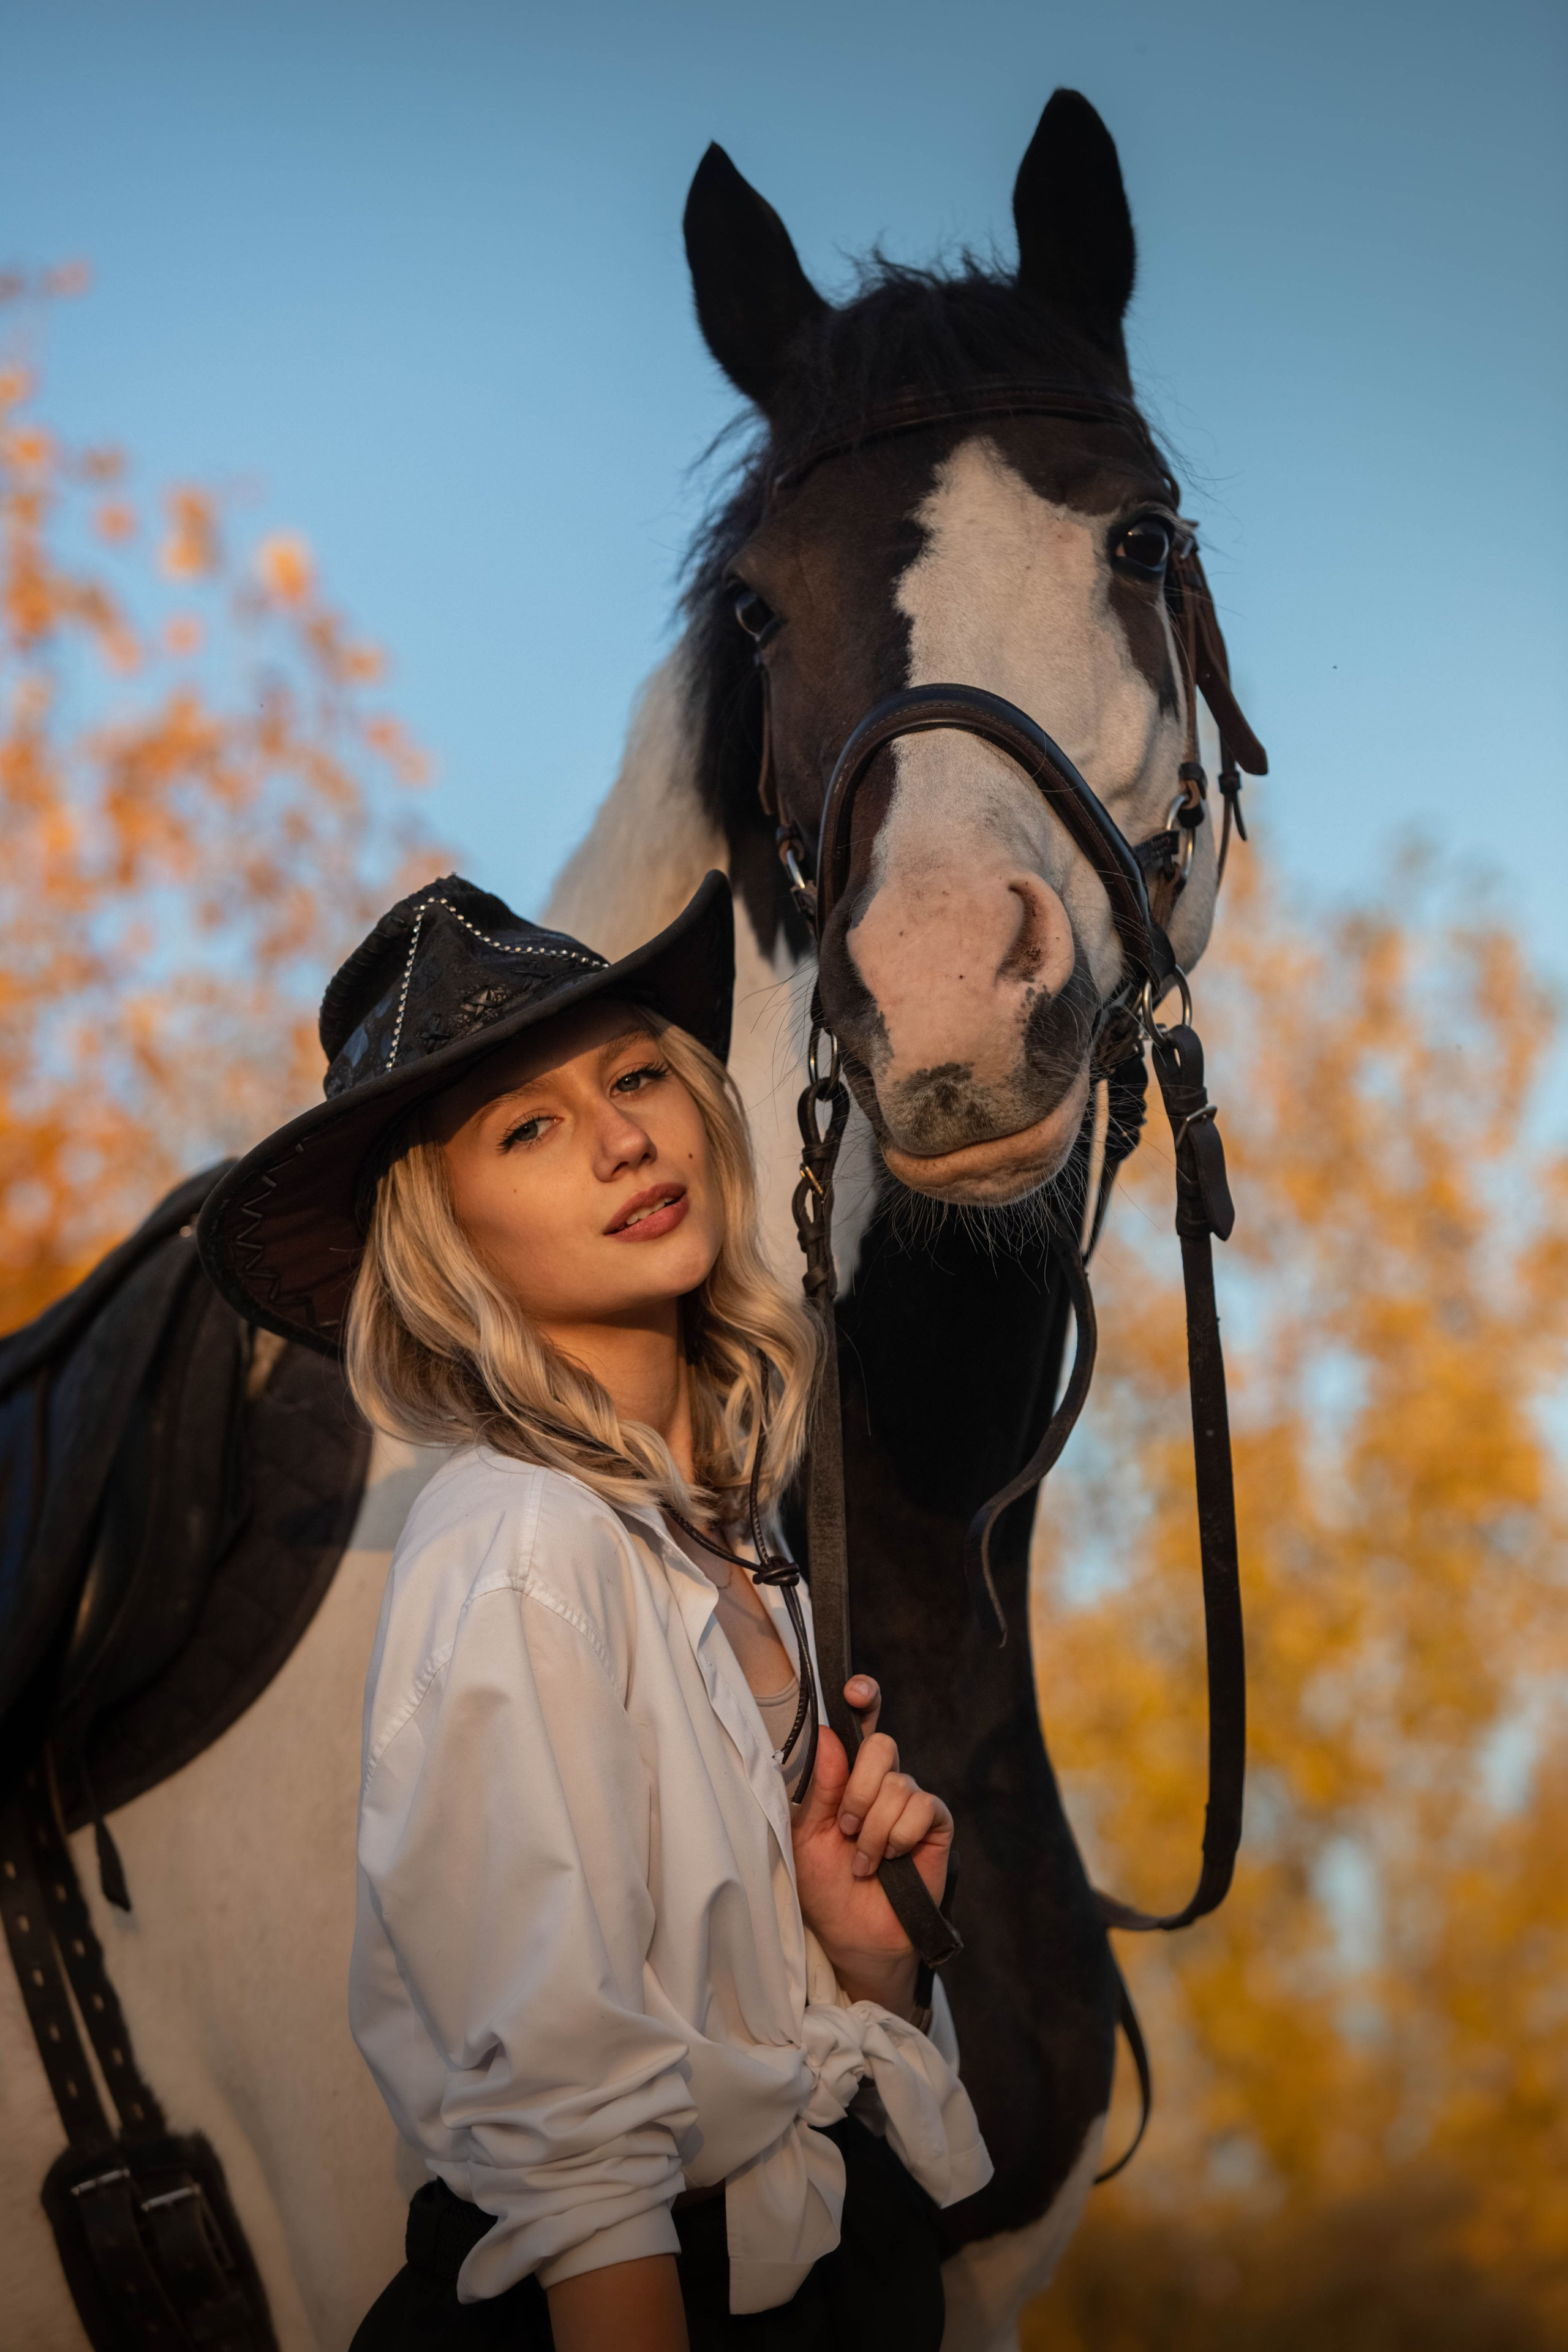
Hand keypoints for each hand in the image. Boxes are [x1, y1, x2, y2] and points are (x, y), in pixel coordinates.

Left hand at [791, 1677, 952, 2014]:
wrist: (854, 1933)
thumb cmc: (825, 1884)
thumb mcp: (806, 1834)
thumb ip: (818, 1786)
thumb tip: (828, 1733)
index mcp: (849, 1776)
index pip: (861, 1723)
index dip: (864, 1698)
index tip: (854, 1692)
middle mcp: (883, 1781)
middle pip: (882, 1746)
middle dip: (858, 1790)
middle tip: (846, 1828)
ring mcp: (912, 1801)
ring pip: (898, 1785)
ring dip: (873, 1829)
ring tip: (863, 1860)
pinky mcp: (935, 1825)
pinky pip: (922, 1808)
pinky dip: (898, 1836)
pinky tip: (891, 1859)